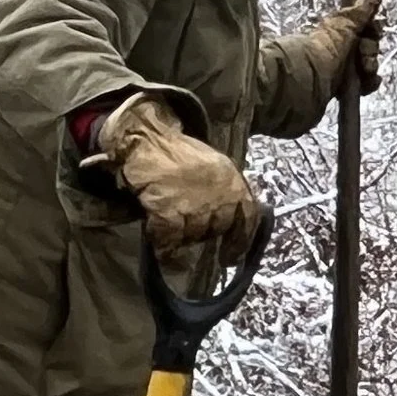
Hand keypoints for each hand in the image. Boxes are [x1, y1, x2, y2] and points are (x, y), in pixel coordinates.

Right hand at [98, 94, 262, 261]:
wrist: (148, 137)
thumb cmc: (178, 152)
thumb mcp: (214, 166)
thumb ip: (223, 191)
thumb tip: (229, 223)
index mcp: (233, 180)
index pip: (248, 217)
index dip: (241, 241)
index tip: (230, 259)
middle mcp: (219, 193)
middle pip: (216, 228)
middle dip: (201, 232)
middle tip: (184, 222)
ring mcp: (195, 203)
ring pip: (192, 236)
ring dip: (180, 235)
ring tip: (168, 221)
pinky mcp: (169, 209)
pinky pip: (169, 238)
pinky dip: (162, 243)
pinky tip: (157, 239)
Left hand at [297, 0, 381, 97]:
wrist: (314, 73)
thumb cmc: (329, 43)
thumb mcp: (347, 21)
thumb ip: (363, 10)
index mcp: (340, 31)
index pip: (366, 29)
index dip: (372, 30)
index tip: (371, 32)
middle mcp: (342, 48)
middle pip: (369, 48)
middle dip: (371, 50)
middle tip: (364, 55)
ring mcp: (344, 68)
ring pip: (369, 66)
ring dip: (371, 67)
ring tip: (365, 70)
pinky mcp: (346, 87)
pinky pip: (366, 83)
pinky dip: (370, 82)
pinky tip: (368, 81)